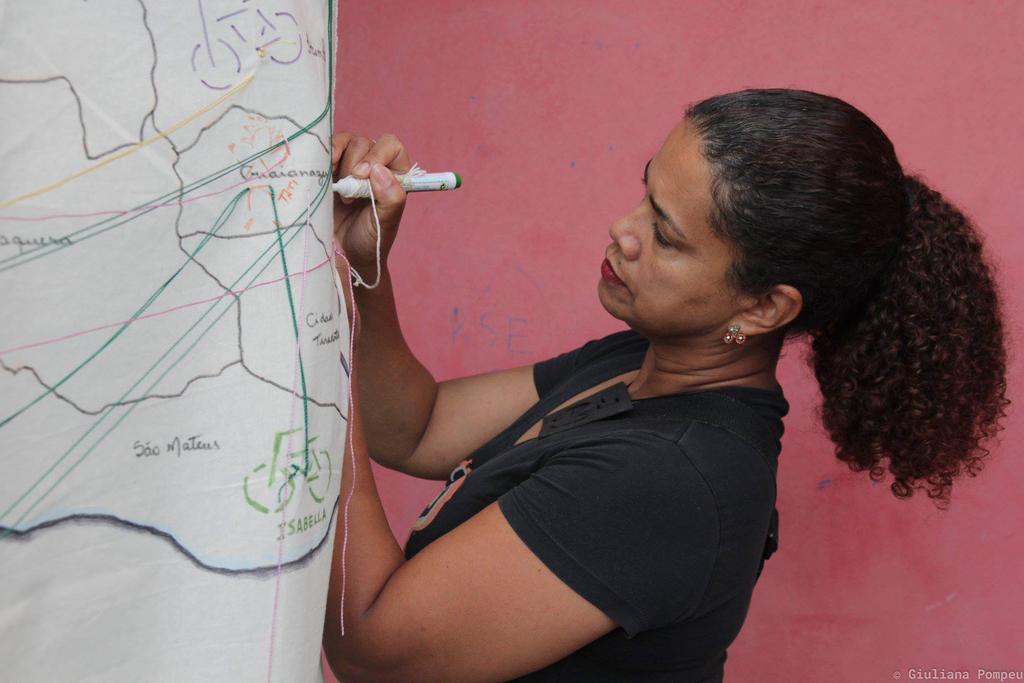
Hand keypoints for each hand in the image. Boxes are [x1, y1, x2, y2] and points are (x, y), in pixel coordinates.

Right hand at [331, 132, 410, 272]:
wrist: (344, 256)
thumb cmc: (370, 241)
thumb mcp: (385, 223)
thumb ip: (390, 199)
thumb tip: (379, 171)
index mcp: (395, 174)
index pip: (391, 147)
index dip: (377, 155)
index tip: (363, 175)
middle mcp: (374, 165)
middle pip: (365, 143)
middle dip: (354, 164)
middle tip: (349, 195)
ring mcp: (350, 165)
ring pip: (345, 142)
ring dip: (339, 161)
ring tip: (337, 188)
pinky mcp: (330, 169)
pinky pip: (326, 149)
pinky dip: (324, 157)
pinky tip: (323, 175)